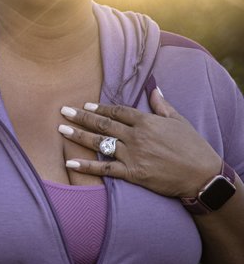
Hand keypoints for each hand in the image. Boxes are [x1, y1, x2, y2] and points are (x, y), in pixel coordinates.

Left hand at [58, 88, 222, 197]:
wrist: (202, 175)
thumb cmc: (193, 147)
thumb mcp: (179, 121)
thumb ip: (162, 105)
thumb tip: (153, 88)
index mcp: (147, 122)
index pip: (118, 111)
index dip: (100, 108)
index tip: (85, 105)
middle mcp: (137, 136)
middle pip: (103, 124)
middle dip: (81, 117)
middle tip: (63, 111)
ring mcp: (133, 155)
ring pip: (100, 143)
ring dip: (78, 136)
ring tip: (61, 130)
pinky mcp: (133, 173)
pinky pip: (104, 169)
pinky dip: (86, 165)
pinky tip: (70, 162)